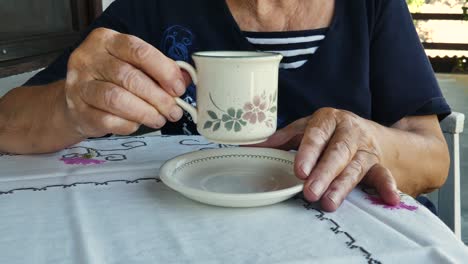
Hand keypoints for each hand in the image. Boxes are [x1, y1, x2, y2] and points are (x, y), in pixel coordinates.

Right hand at [64, 28, 190, 137]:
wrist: (77, 100)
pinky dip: (128, 125)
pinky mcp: (77, 110)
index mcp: (106, 40)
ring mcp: (79, 84)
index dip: (163, 70)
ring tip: (159, 119)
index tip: (178, 88)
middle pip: (128, 77)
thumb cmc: (112, 80)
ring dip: (145, 113)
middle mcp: (88, 58)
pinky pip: (107, 120)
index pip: (138, 50)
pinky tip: (137, 124)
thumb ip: (159, 70)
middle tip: (173, 110)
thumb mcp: (134, 66)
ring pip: (116, 99)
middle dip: (157, 97)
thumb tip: (185, 79)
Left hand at [253, 107, 400, 210]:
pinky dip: (386, 186)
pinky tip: (388, 198)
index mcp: (327, 120)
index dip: (308, 152)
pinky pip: (383, 174)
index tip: (299, 170)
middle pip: (336, 153)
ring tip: (329, 203)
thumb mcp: (308, 129)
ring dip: (342, 186)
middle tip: (309, 192)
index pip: (316, 135)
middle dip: (323, 173)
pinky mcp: (378, 164)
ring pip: (354, 168)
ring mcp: (364, 149)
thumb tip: (247, 147)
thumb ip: (283, 139)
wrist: (371, 133)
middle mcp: (348, 132)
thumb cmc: (330, 132)